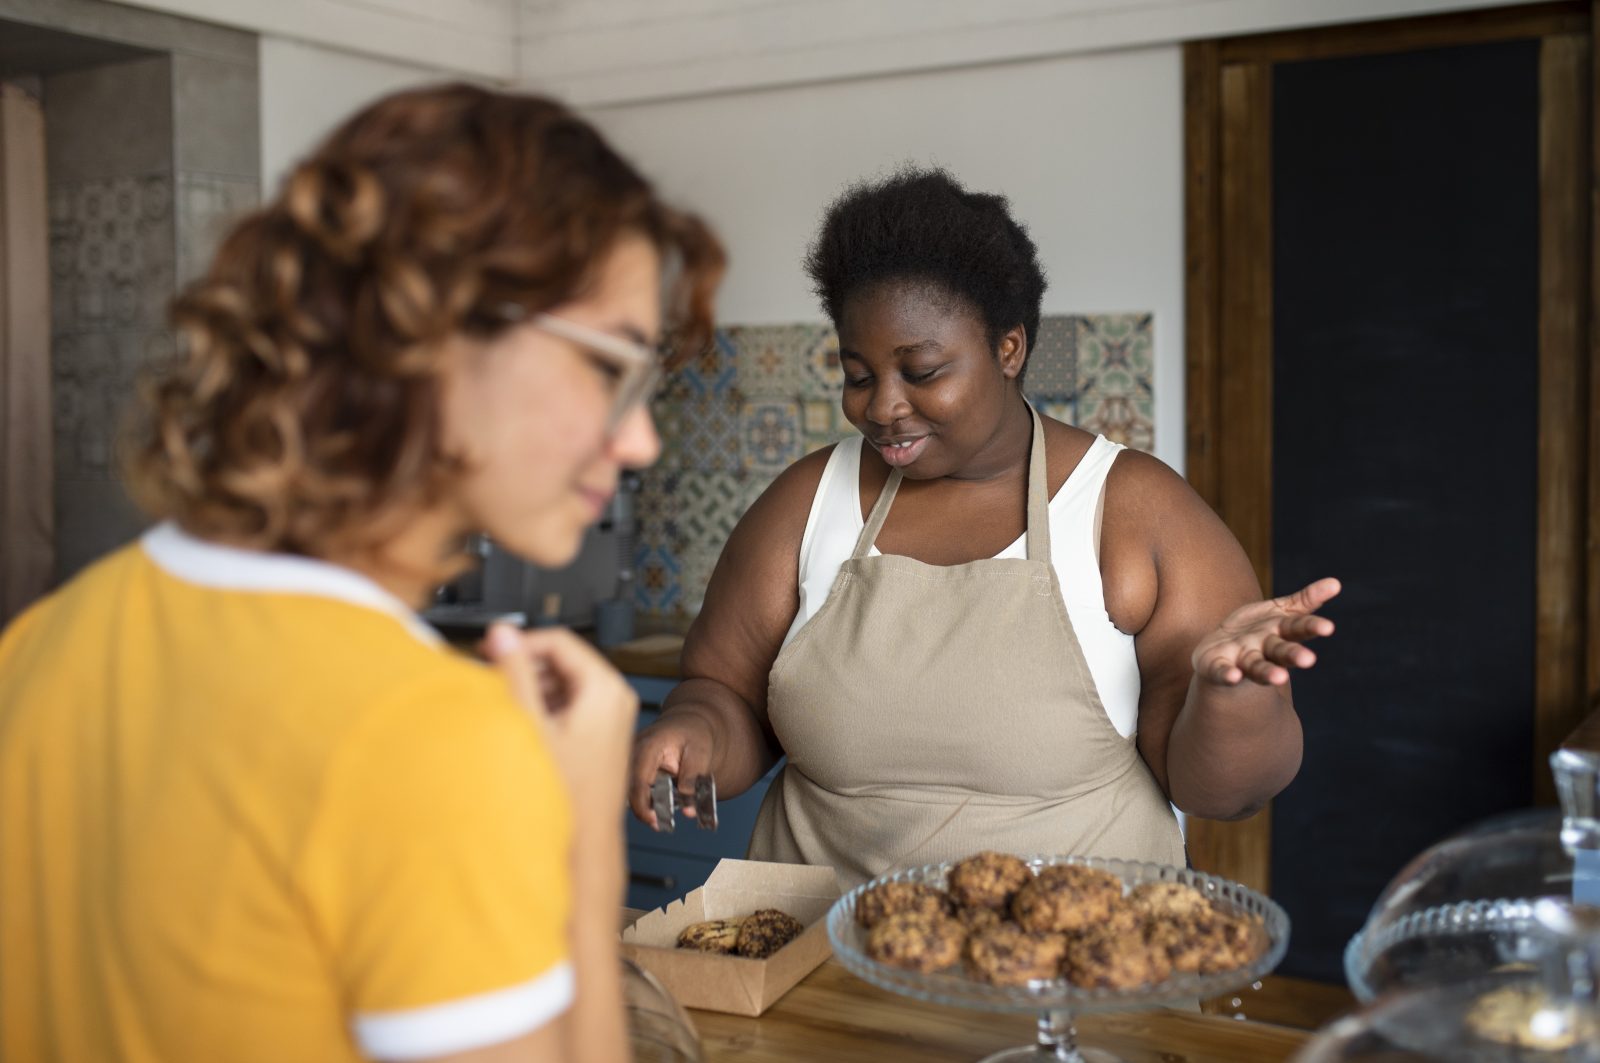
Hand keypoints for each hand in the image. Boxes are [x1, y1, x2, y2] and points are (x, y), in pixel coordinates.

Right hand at [482, 624, 637, 814]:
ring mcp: (609, 714)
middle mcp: (614, 697)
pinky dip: (542, 705)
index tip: (492, 651)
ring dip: (530, 686)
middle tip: (491, 678)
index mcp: (606, 689)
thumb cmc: (568, 794)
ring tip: (503, 703)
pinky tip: (521, 722)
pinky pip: (568, 702)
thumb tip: (502, 636)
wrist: (586, 840)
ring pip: (562, 681)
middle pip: (561, 660)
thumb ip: (517, 676)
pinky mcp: (600, 731)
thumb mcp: (534, 726)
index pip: (559, 641)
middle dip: (524, 666)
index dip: (521, 643)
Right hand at [628, 713, 717, 828]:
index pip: (638, 779)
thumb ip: (692, 780)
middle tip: (659, 825)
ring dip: (643, 805)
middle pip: (628, 786)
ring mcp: (631, 759)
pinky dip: (645, 799)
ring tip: (660, 820)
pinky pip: (635, 787)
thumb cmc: (694, 735)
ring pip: (628, 789)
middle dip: (641, 809)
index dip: (642, 804)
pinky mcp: (633, 767)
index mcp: (649, 746)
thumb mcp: (700, 754)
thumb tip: (688, 810)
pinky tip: (658, 808)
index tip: (652, 821)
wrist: (688, 723)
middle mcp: (634, 752)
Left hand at [1191, 577, 1340, 686]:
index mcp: (1281, 633)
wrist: (1219, 651)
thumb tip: (1336, 582)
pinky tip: (1233, 676)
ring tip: (1279, 678)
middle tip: (1308, 660)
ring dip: (1268, 672)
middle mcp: (1264, 649)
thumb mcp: (1280, 612)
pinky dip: (1228, 674)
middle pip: (1281, 651)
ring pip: (1257, 666)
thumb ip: (1305, 600)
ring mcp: (1242, 659)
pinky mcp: (1219, 666)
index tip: (1328, 627)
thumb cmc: (1257, 630)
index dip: (1311, 627)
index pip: (1298, 628)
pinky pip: (1223, 671)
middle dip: (1293, 654)